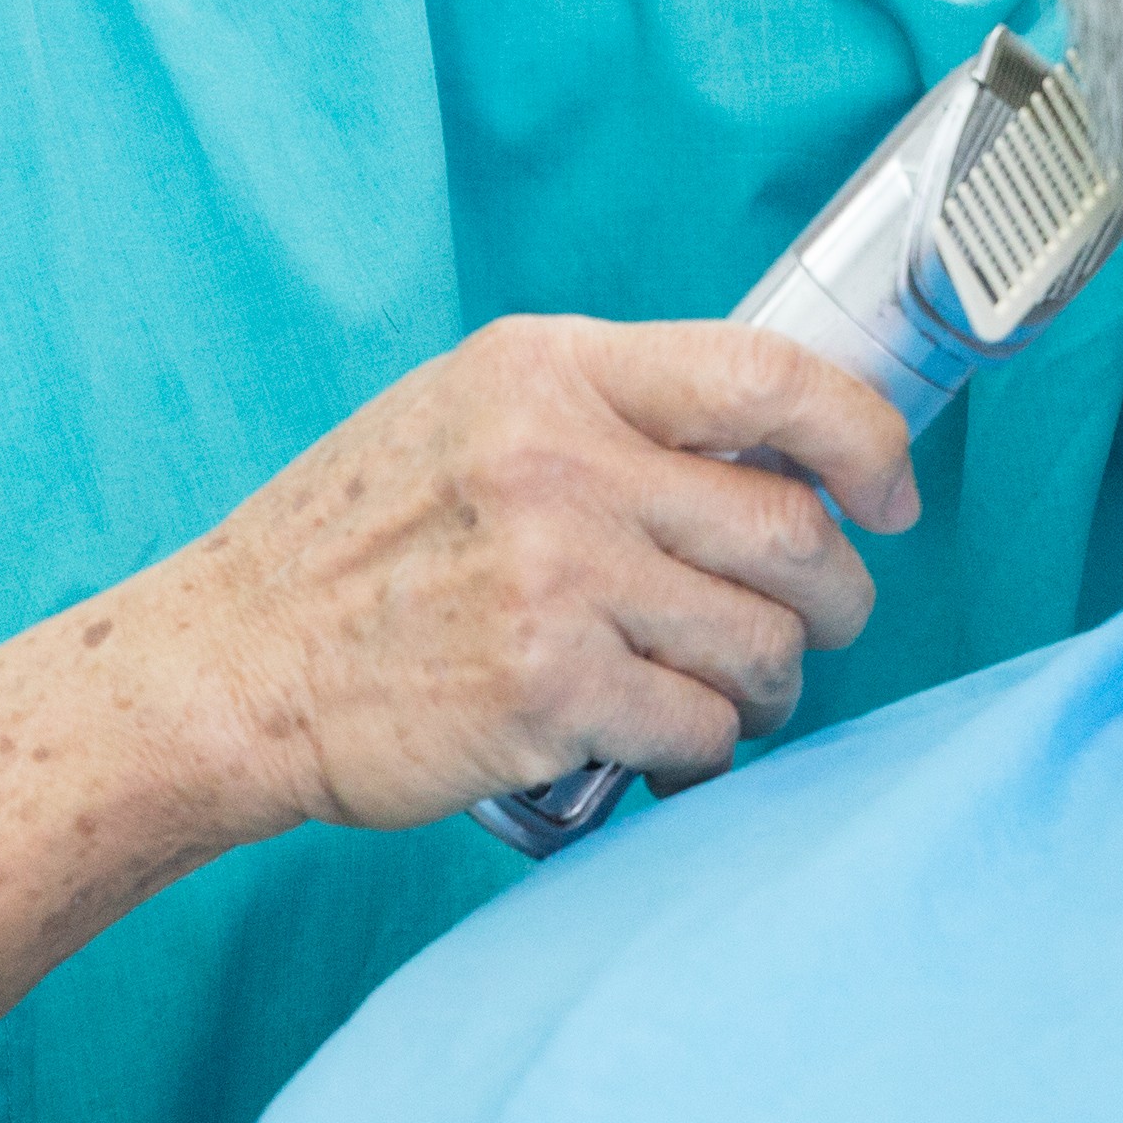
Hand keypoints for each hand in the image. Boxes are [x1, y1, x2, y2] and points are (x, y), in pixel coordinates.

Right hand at [131, 318, 919, 833]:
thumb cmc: (350, 549)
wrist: (229, 667)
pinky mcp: (550, 693)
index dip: (866, 439)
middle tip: (815, 625)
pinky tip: (664, 746)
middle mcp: (561, 462)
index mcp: (549, 372)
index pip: (769, 378)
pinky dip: (705, 751)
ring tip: (730, 695)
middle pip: (794, 532)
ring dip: (774, 684)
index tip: (892, 492)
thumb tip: (769, 452)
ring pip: (764, 642)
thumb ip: (602, 415)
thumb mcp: (466, 418)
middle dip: (834, 597)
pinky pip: (703, 730)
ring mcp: (558, 579)